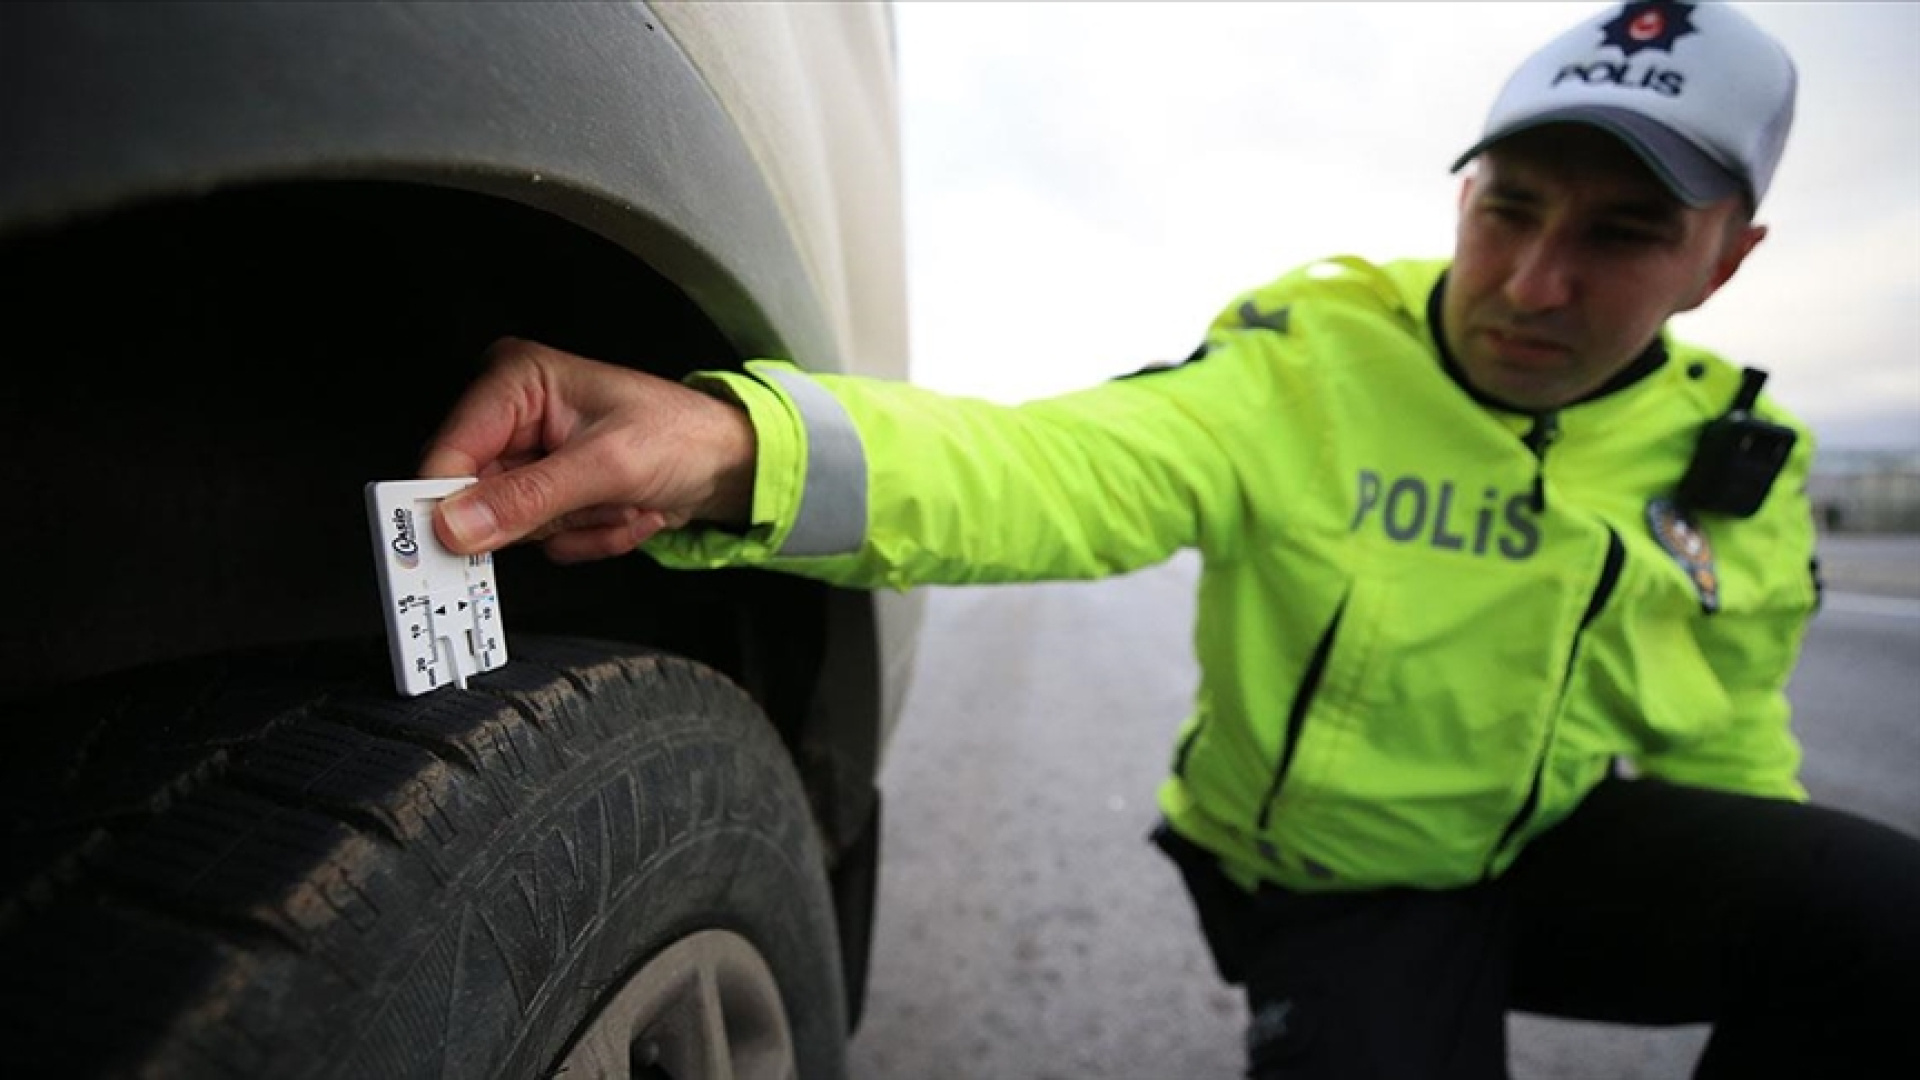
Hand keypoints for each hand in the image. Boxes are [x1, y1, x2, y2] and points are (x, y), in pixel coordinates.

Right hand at [419, 337, 756, 562]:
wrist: (729, 463)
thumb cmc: (683, 436)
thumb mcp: (608, 466)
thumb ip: (531, 498)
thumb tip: (459, 523)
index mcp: (517, 381)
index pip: (451, 451)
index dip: (450, 503)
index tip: (455, 545)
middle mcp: (514, 415)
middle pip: (481, 497)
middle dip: (549, 516)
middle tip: (596, 502)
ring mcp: (530, 457)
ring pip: (515, 526)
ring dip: (576, 527)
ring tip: (620, 500)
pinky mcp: (546, 492)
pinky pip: (544, 539)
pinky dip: (588, 536)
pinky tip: (623, 509)